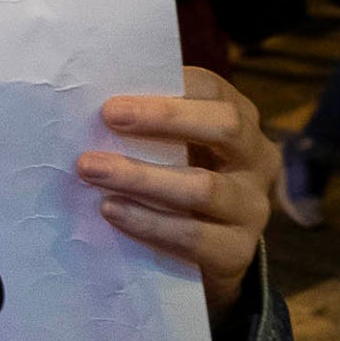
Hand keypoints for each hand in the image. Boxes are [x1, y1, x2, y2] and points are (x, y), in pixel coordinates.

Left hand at [76, 67, 274, 322]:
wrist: (202, 249)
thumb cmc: (172, 175)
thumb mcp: (167, 143)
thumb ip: (142, 122)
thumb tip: (84, 101)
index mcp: (237, 119)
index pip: (212, 89)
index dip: (167, 92)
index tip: (113, 100)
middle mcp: (256, 158)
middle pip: (226, 127)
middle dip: (165, 119)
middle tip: (107, 117)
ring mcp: (252, 207)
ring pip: (206, 188)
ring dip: (142, 177)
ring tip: (91, 169)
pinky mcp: (238, 251)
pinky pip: (195, 237)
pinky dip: (150, 223)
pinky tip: (112, 211)